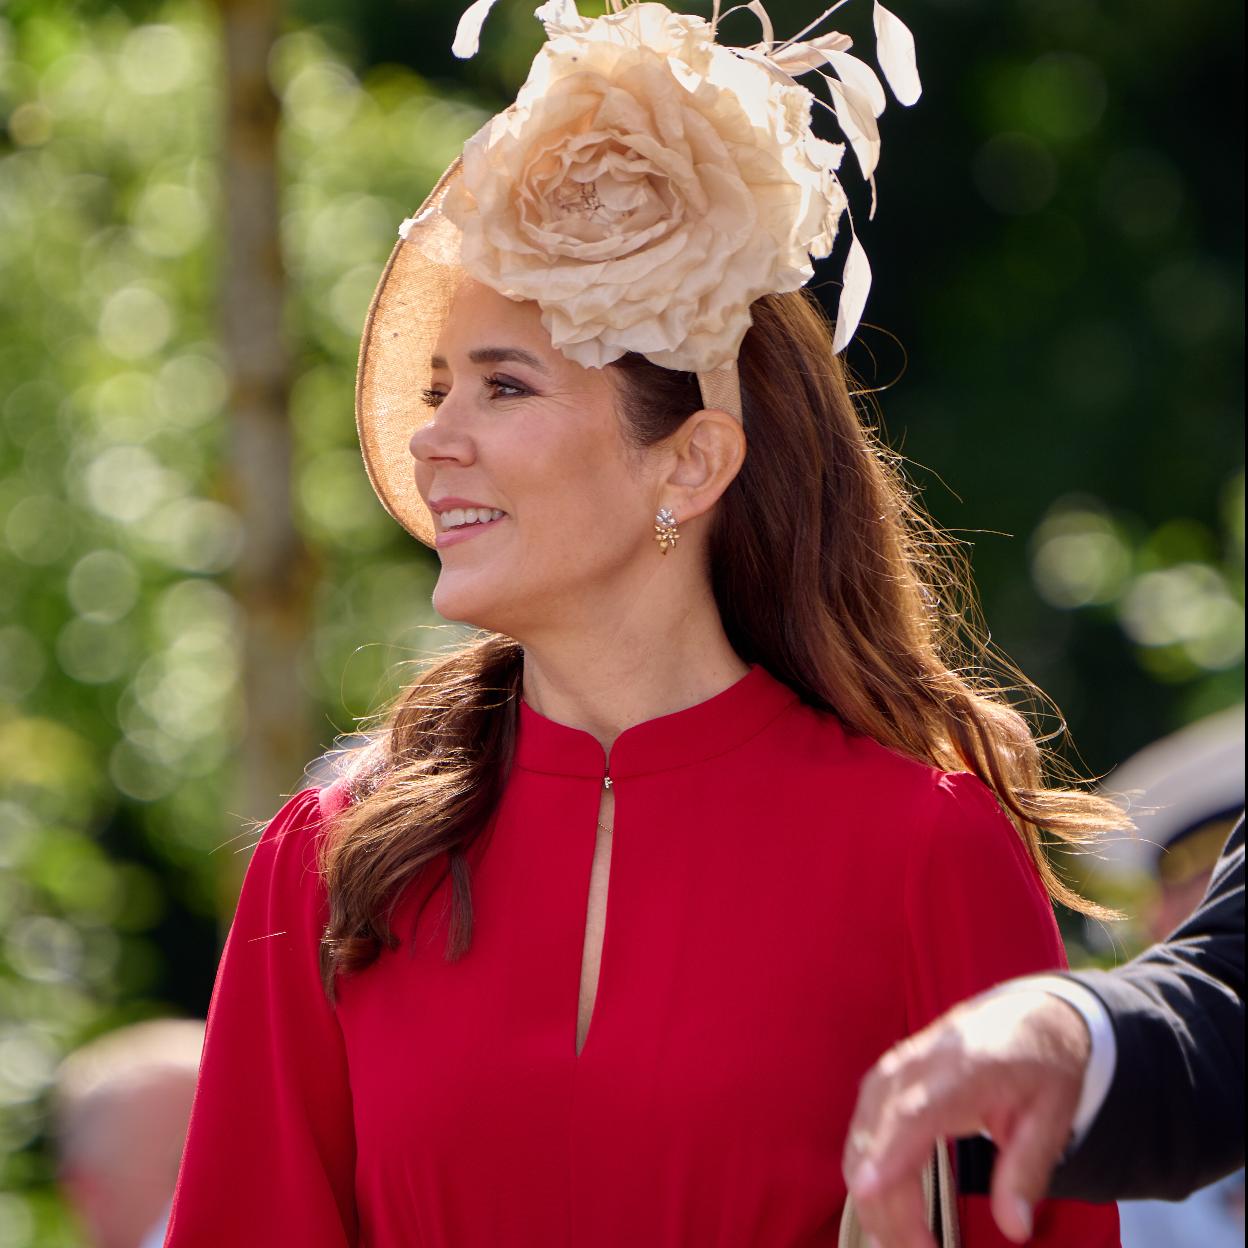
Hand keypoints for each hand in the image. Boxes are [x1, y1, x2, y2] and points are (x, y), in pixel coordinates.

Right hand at [841, 988, 1091, 1246]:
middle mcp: (918, 1064)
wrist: (1027, 1016)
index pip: (915, 1111)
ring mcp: (895, 1067)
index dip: (887, 1150)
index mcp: (964, 1069)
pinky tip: (884, 1205)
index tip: (867, 1189)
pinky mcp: (885, 1078)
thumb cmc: (1041, 1066)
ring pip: (861, 1132)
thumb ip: (1028, 1171)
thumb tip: (1014, 1229)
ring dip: (872, 1191)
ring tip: (901, 1242)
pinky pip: (862, 1127)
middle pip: (879, 1131)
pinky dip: (867, 1169)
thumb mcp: (1053, 1118)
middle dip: (885, 1200)